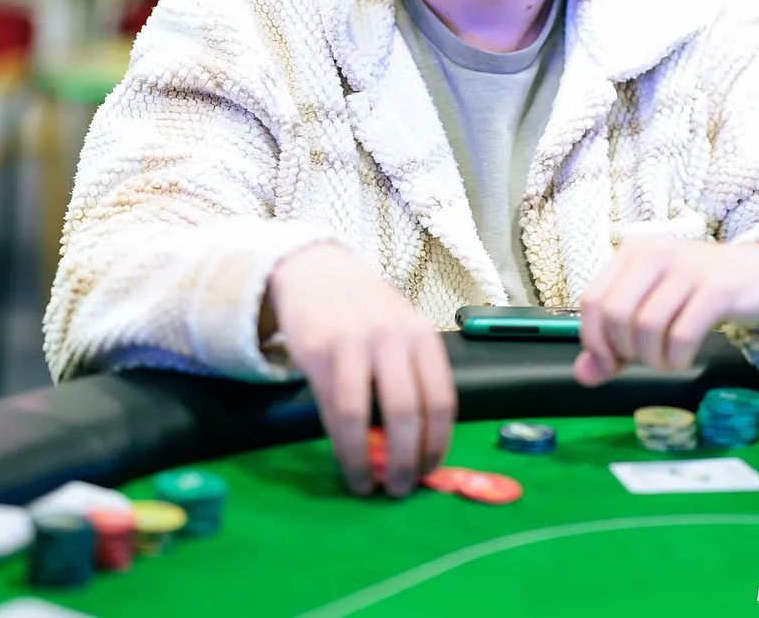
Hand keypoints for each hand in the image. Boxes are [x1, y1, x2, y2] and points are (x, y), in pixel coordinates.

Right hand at [264, 242, 455, 496]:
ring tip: (371, 485)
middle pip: (407, 413)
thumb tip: (421, 442)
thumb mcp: (402, 329)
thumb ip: (413, 374)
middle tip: (402, 488)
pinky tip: (347, 462)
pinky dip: (341, 445)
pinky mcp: (318, 353)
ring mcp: (353, 344)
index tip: (431, 470)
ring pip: (364, 416)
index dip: (438, 443)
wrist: (315, 269)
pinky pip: (332, 409)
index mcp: (422, 336)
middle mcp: (393, 338)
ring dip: (367, 461)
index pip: (442, 400)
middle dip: (407, 460)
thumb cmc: (365, 308)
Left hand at [573, 239, 758, 386]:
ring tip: (667, 361)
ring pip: (648, 328)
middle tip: (646, 360)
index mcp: (631, 253)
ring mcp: (687, 269)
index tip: (609, 364)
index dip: (594, 341)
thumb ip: (614, 342)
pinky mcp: (718, 289)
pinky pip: (682, 335)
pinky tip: (683, 359)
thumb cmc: (697, 291)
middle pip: (617, 316)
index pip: (592, 301)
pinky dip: (677, 359)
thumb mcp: (651, 308)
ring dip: (654, 359)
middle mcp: (655, 254)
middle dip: (626, 352)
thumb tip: (583, 375)